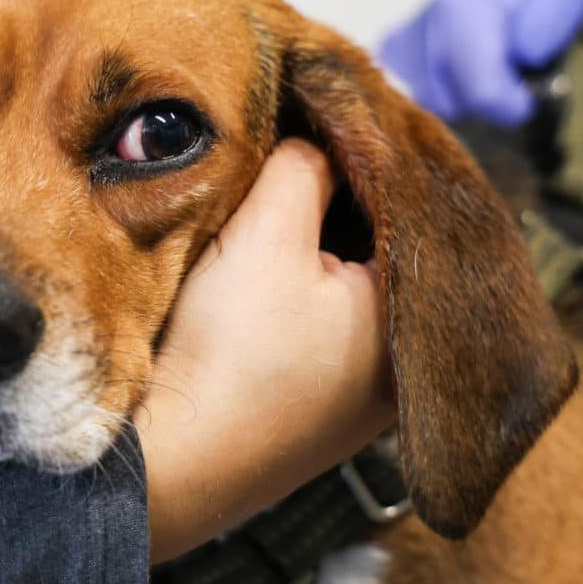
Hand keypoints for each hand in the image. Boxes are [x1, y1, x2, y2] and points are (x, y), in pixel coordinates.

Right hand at [137, 139, 391, 562]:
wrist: (165, 474)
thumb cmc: (227, 357)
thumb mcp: (266, 234)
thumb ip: (305, 164)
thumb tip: (319, 136)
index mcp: (417, 319)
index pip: (407, 200)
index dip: (361, 147)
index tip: (318, 109)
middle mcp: (407, 365)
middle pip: (380, 242)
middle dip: (338, 195)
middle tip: (291, 143)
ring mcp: (364, 393)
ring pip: (351, 280)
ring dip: (316, 240)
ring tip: (270, 195)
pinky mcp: (317, 407)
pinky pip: (326, 320)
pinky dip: (301, 285)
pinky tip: (260, 266)